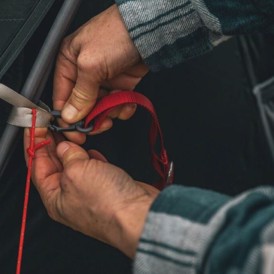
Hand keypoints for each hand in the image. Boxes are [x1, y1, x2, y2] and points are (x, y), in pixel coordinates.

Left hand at [24, 128, 158, 257]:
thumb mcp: (77, 173)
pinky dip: (89, 157)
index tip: (36, 126)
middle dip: (52, 143)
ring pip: (74, 164)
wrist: (138, 213)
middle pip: (55, 164)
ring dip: (71, 148)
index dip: (34, 143)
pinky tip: (90, 150)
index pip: (37, 165)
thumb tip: (65, 148)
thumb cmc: (108, 204)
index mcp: (55, 198)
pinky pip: (92, 168)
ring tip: (69, 132)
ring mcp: (88, 192)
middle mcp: (70, 196)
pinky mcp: (105, 186)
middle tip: (51, 124)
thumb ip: (68, 156)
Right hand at [53, 4, 147, 143]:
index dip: (67, 116)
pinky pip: (117, 105)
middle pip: (82, 106)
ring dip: (110, 112)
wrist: (149, 33)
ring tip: (117, 105)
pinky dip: (123, 107)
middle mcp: (85, 73)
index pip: (62, 96)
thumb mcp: (91, 65)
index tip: (74, 132)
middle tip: (100, 124)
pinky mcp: (120, 85)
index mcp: (70, 63)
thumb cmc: (116, 35)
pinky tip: (127, 102)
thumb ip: (80, 94)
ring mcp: (104, 80)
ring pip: (101, 108)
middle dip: (92, 117)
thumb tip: (69, 115)